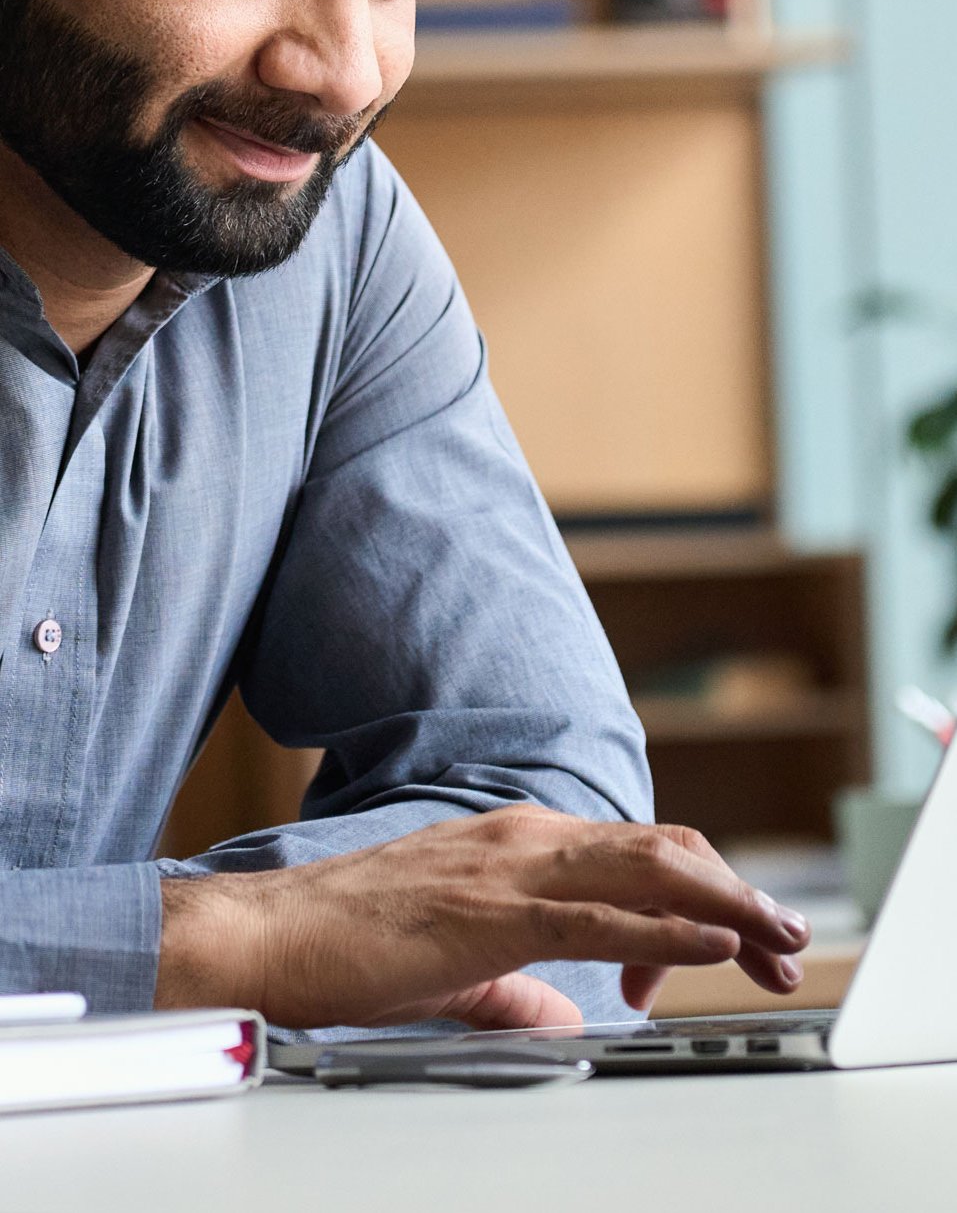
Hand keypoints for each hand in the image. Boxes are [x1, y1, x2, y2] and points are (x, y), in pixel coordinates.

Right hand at [156, 806, 809, 1029]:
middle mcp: (525, 838)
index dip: (701, 895)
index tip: (736, 944)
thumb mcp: (456, 967)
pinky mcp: (494, 910)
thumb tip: (566, 1017)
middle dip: (736, 895)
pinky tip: (711, 944)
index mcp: (518, 844)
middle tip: (785, 941)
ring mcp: (511, 865)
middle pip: (663, 853)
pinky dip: (669, 927)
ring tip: (776, 938)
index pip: (637, 857)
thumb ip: (517, 987)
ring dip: (725, 905)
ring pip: (648, 870)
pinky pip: (602, 914)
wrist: (269, 934)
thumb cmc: (347, 943)